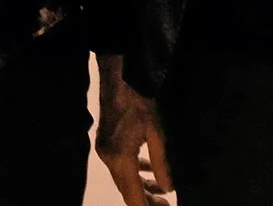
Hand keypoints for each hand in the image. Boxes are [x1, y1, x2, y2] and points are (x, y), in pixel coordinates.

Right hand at [95, 54, 173, 205]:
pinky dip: (134, 172)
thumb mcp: (156, 134)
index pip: (132, 196)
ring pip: (123, 179)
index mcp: (121, 159)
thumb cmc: (139, 104)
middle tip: (166, 205)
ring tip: (162, 192)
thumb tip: (168, 188)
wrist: (119, 80)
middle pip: (126, 190)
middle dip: (145, 201)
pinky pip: (120, 166)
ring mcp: (105, 151)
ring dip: (141, 187)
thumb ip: (161, 164)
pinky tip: (149, 170)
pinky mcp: (106, 143)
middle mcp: (109, 159)